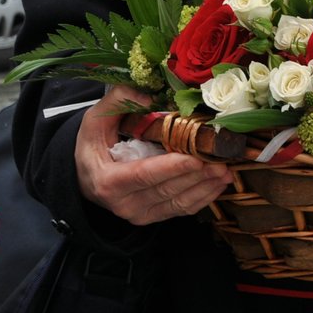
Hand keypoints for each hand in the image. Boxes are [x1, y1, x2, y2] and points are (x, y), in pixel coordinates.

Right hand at [75, 85, 233, 225]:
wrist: (86, 175)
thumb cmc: (93, 144)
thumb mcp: (96, 118)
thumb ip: (118, 100)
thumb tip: (148, 96)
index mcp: (108, 180)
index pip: (143, 175)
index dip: (172, 168)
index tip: (197, 158)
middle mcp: (123, 203)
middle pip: (166, 190)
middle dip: (197, 175)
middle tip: (222, 160)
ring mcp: (139, 214)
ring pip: (178, 203)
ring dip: (206, 187)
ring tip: (226, 170)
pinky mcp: (152, 217)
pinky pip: (181, 210)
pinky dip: (203, 197)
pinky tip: (219, 184)